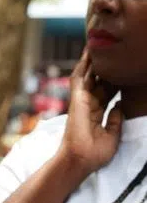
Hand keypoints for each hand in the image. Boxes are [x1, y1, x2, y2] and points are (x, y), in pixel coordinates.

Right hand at [61, 53, 122, 175]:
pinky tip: (89, 51)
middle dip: (105, 64)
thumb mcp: (113, 136)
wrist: (80, 160)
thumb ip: (116, 120)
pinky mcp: (77, 99)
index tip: (125, 66)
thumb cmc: (94, 154)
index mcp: (97, 113)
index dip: (116, 78)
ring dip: (93, 60)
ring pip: (88, 75)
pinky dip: (84, 64)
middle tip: (113, 47)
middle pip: (99, 79)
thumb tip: (120, 105)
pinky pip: (79, 78)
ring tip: (99, 42)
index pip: (108, 91)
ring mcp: (82, 101)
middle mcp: (89, 105)